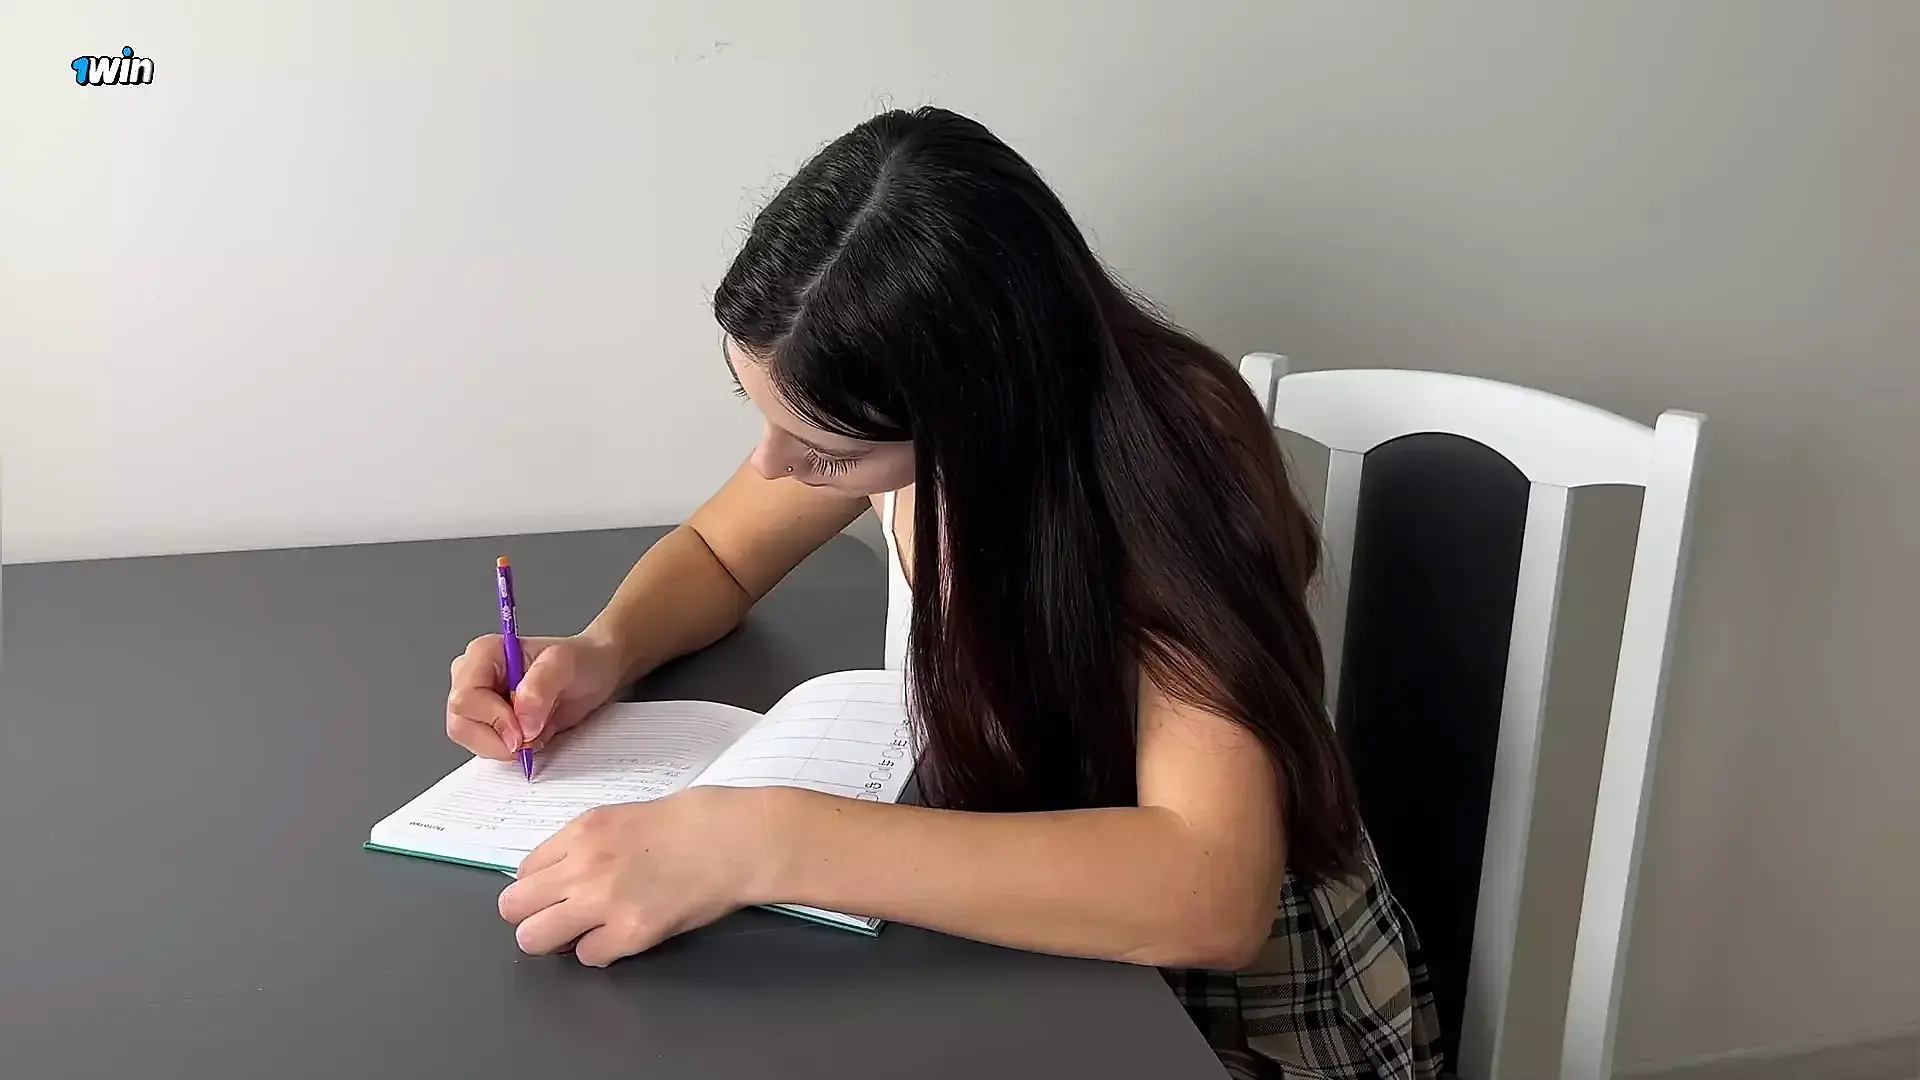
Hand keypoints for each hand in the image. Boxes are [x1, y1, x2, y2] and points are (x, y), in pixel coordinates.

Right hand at [446, 632, 625, 758]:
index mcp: (484, 654)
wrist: (594, 672)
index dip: (493, 719)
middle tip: (532, 736)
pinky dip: (510, 749)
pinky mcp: (488, 722)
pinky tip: (533, 734)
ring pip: (470, 739)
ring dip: (505, 746)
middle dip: (498, 738)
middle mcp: (472, 676)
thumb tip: (522, 719)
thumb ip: (542, 685)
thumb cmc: (580, 661)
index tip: (524, 730)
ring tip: (537, 729)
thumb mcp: (567, 663)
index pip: (465, 698)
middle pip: (461, 722)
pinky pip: (485, 747)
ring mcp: (477, 701)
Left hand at [497, 786, 778, 965]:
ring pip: (535, 938)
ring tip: (583, 932)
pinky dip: (600, 951)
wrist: (737, 839)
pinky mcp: (631, 932)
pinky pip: (587, 956)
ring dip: (555, 939)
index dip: (539, 887)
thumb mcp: (624, 817)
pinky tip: (621, 935)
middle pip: (515, 907)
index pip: (524, 871)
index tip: (557, 891)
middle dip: (533, 915)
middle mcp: (583, 865)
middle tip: (561, 917)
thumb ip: (586, 844)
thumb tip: (559, 874)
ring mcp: (604, 901)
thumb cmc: (693, 822)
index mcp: (582, 831)